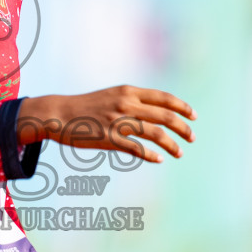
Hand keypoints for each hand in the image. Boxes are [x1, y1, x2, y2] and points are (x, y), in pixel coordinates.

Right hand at [16, 86, 196, 163]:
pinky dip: (151, 155)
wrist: (58, 113)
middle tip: (192, 138)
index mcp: (128, 92)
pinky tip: (158, 160)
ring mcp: (118, 121)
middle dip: (183, 128)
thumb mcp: (111, 95)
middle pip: (165, 116)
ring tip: (179, 153)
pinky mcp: (108, 138)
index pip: (164, 98)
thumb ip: (132, 100)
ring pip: (155, 133)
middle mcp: (126, 104)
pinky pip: (136, 148)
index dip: (182, 107)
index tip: (193, 116)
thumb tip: (154, 110)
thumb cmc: (85, 107)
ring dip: (171, 144)